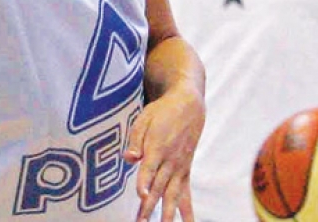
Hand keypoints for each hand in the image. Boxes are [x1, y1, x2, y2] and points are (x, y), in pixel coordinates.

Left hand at [124, 85, 204, 221]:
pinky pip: (186, 195)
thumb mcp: (144, 118)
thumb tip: (129, 158)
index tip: (141, 195)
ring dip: (167, 214)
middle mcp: (170, 160)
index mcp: (157, 146)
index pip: (149, 168)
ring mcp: (179, 167)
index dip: (144, 181)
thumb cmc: (162, 111)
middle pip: (158, 187)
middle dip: (149, 207)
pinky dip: (187, 211)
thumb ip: (135, 139)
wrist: (188, 105)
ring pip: (173, 195)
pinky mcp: (185, 171)